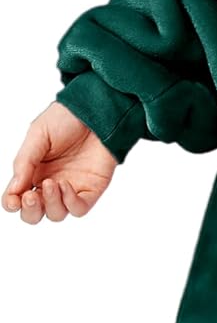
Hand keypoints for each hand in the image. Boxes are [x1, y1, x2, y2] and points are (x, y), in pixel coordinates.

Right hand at [2, 102, 117, 223]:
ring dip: (50, 204)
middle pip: (35, 213)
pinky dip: (70, 203)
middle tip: (30, 197)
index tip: (14, 200)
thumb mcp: (38, 134)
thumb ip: (24, 162)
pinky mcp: (92, 188)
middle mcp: (51, 183)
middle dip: (30, 211)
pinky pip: (79, 208)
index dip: (12, 203)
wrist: (97, 108)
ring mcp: (72, 187)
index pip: (17, 198)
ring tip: (52, 182)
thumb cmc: (67, 117)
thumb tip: (13, 190)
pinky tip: (66, 185)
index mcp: (34, 171)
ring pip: (56, 214)